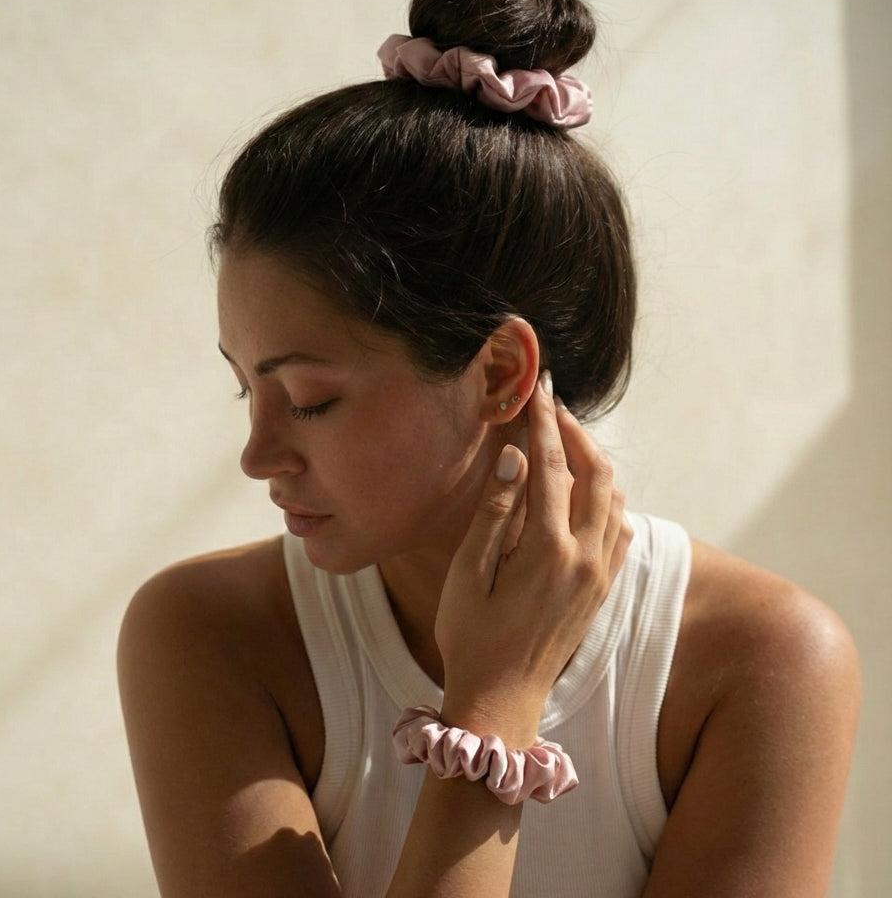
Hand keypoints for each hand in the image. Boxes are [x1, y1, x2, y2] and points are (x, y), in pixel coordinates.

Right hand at [434, 370, 633, 712]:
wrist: (502, 699)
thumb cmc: (472, 637)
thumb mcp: (468, 574)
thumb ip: (495, 513)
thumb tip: (515, 459)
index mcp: (548, 550)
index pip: (552, 467)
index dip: (545, 422)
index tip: (539, 389)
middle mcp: (585, 557)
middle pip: (596, 474)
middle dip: (576, 433)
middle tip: (552, 407)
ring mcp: (600, 574)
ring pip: (615, 498)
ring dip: (596, 462)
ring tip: (567, 442)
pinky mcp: (603, 588)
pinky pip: (620, 527)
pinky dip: (608, 496)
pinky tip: (588, 490)